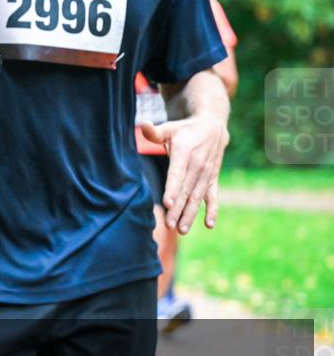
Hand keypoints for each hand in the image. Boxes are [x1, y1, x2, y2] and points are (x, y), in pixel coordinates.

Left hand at [141, 116, 228, 233]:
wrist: (212, 126)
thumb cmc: (184, 130)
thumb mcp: (170, 128)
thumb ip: (155, 132)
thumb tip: (143, 125)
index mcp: (185, 153)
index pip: (177, 174)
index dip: (172, 189)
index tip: (167, 203)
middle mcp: (197, 166)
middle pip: (185, 191)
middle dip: (178, 209)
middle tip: (169, 225)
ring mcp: (206, 174)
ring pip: (197, 197)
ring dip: (190, 214)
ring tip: (182, 229)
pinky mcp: (213, 179)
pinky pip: (213, 197)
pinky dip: (212, 210)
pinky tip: (209, 224)